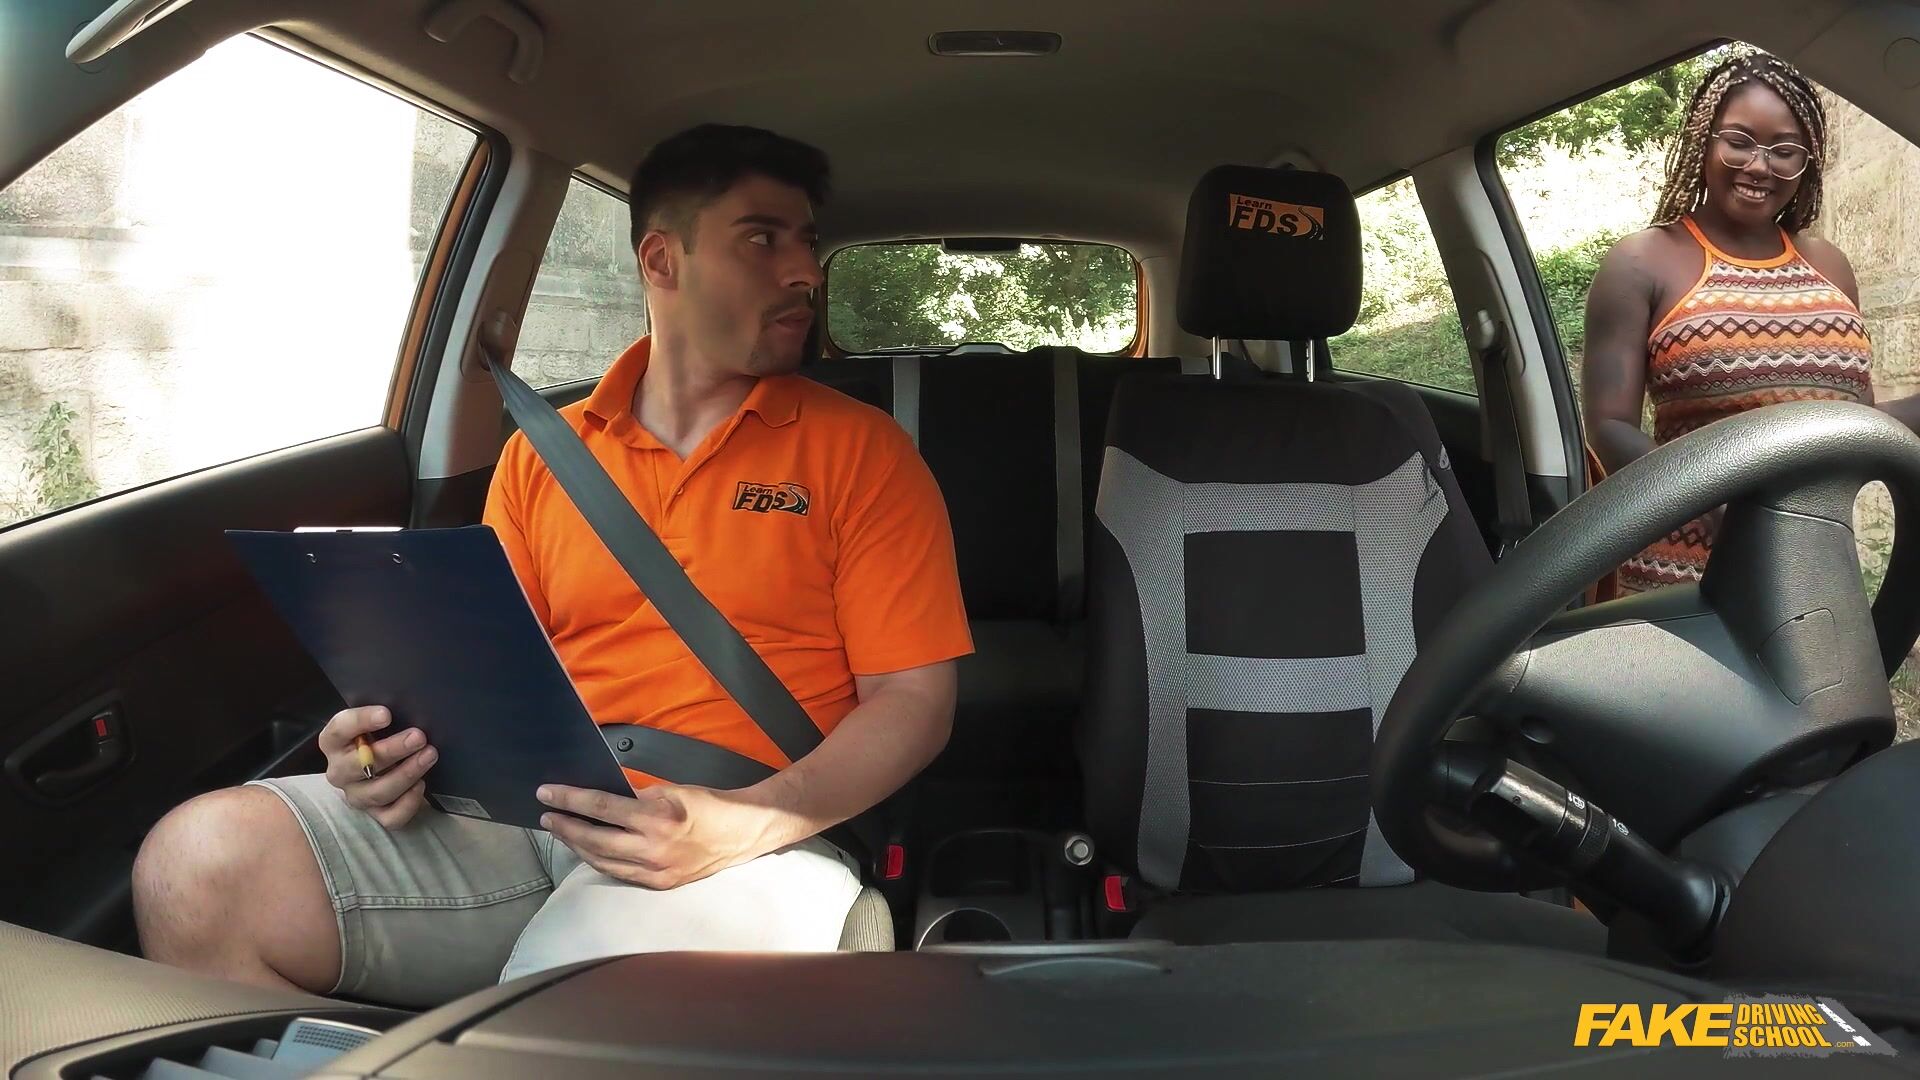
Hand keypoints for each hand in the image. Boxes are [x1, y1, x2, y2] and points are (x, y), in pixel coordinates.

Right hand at [319, 705, 437, 828]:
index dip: (361, 721)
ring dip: (406, 773)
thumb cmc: (378, 738)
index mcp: (334, 742)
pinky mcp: (375, 815)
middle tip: (419, 736)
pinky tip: (421, 785)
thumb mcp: (376, 724)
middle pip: (359, 765)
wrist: (379, 770)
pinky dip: (408, 802)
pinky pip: (390, 817)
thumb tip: (410, 706)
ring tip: (429, 755)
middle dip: (392, 750)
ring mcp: (356, 795)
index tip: (387, 714)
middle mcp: (340, 771)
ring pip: (377, 792)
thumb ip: (383, 717)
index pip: (339, 730)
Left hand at [536, 783, 774, 889]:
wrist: (740, 834)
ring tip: (561, 831)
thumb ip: (634, 796)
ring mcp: (655, 872)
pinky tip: (588, 850)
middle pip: (594, 840)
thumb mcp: (669, 791)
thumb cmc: (708, 806)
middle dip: (565, 827)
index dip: (569, 800)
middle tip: (546, 815)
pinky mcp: (659, 884)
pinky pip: (619, 873)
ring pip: (602, 862)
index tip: (546, 793)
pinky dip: (599, 860)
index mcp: (657, 819)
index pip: (600, 808)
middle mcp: (653, 849)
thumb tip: (601, 800)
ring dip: (577, 846)